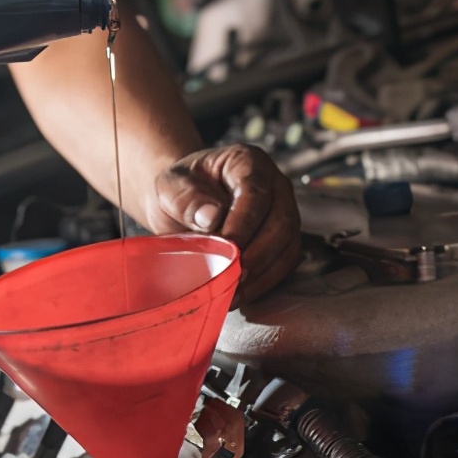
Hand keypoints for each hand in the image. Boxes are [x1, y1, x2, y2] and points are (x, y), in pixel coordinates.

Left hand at [146, 144, 300, 301]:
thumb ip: (186, 198)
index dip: (244, 222)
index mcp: (247, 163)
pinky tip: (243, 294)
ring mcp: (283, 212)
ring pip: (289, 245)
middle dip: (259, 253)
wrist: (183, 204)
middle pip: (282, 220)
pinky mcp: (283, 239)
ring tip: (235, 291)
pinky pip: (285, 262)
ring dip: (263, 272)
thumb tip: (212, 217)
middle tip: (234, 275)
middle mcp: (274, 185)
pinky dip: (266, 281)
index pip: (256, 192)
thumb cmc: (179, 192)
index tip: (227, 246)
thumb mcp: (169, 187)